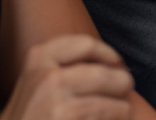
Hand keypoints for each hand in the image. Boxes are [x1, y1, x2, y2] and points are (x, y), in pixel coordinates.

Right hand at [0, 34, 133, 119]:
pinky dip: (114, 119)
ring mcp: (57, 102)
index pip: (85, 44)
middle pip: (103, 74)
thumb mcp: (36, 76)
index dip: (108, 52)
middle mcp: (48, 77)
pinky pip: (105, 117)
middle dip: (122, 82)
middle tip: (126, 87)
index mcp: (40, 57)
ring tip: (122, 110)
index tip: (118, 62)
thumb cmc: (30, 111)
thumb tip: (110, 62)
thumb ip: (63, 62)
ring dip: (122, 108)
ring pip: (110, 102)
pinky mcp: (67, 119)